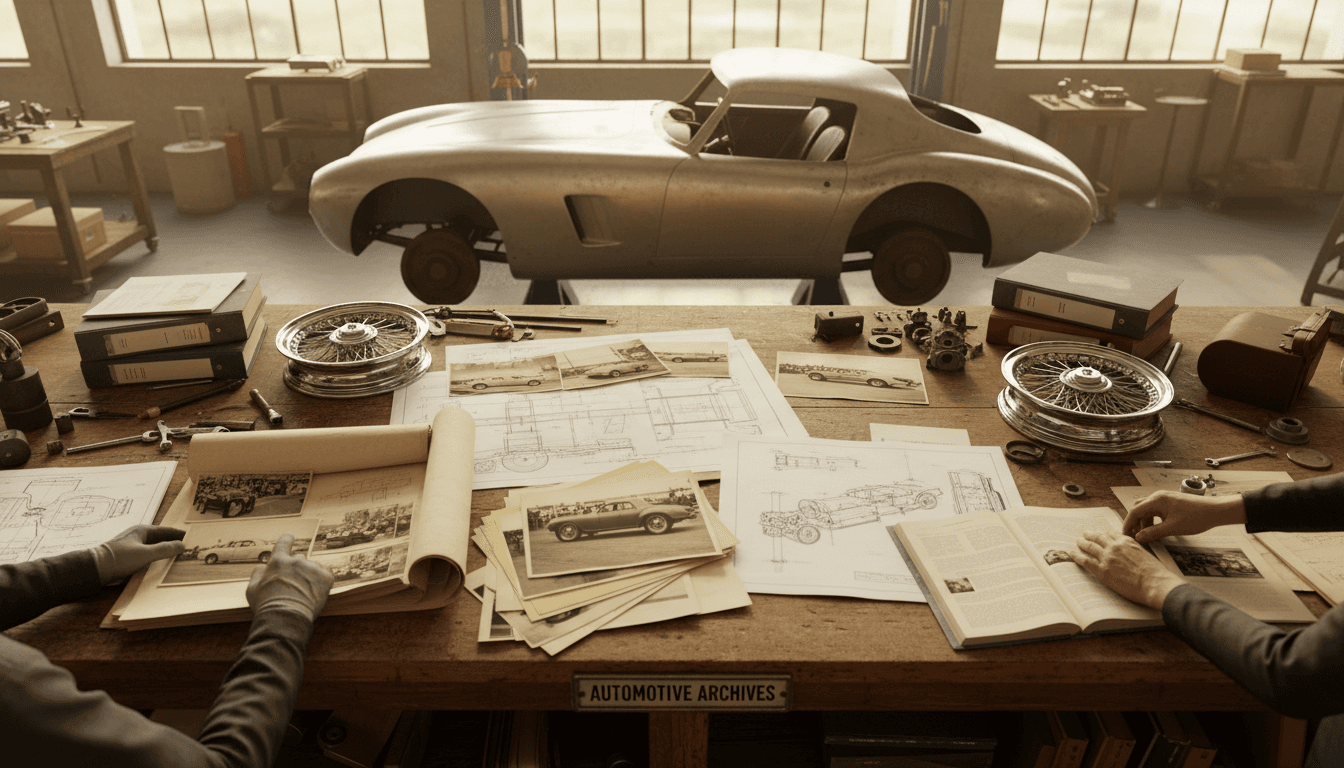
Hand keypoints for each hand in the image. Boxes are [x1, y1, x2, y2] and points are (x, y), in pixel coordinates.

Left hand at [92, 525, 185, 583]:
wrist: (96, 568)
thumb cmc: (119, 558)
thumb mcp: (146, 554)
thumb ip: (165, 549)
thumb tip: (181, 545)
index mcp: (143, 530)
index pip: (167, 531)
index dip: (180, 535)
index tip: (193, 539)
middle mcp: (138, 536)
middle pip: (161, 539)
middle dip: (174, 544)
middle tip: (188, 550)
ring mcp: (133, 546)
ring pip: (154, 548)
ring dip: (165, 552)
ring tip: (177, 558)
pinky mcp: (128, 556)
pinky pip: (147, 555)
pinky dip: (156, 558)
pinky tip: (160, 565)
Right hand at [245, 534, 333, 621]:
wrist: (286, 618)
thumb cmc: (267, 606)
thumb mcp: (252, 589)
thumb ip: (257, 573)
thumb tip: (263, 567)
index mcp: (278, 561)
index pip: (284, 543)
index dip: (287, 540)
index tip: (290, 537)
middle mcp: (296, 560)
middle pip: (298, 558)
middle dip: (296, 568)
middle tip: (292, 585)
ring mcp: (312, 568)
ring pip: (311, 567)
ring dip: (308, 575)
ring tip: (302, 592)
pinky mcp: (326, 577)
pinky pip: (325, 573)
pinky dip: (321, 580)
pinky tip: (313, 590)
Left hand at [1073, 530, 1185, 609]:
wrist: (1155, 583)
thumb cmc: (1155, 573)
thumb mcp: (1145, 554)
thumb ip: (1135, 551)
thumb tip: (1131, 555)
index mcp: (1127, 541)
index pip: (1111, 534)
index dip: (1104, 534)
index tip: (1100, 534)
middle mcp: (1115, 546)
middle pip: (1098, 537)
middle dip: (1090, 535)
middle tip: (1085, 534)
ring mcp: (1107, 557)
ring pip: (1089, 546)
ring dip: (1082, 543)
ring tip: (1077, 541)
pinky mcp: (1102, 570)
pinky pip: (1085, 560)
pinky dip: (1076, 555)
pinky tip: (1071, 554)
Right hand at [1122, 491, 1246, 542]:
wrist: (1216, 511)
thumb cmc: (1196, 518)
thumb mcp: (1172, 528)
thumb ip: (1153, 533)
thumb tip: (1138, 538)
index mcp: (1156, 500)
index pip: (1134, 511)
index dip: (1127, 524)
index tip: (1124, 536)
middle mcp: (1158, 497)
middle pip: (1138, 508)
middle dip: (1134, 522)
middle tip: (1132, 536)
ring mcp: (1165, 499)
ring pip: (1147, 510)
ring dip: (1143, 522)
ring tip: (1145, 535)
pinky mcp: (1171, 503)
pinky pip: (1156, 510)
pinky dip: (1152, 520)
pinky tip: (1156, 529)